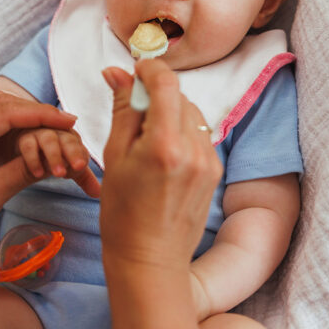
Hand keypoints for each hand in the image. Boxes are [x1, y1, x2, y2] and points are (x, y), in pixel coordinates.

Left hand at [0, 91, 78, 263]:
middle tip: (68, 122)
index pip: (7, 112)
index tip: (70, 119)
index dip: (42, 114)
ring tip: (55, 126)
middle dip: (37, 112)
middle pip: (3, 104)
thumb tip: (56, 157)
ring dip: (26, 116)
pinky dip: (14, 125)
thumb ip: (23, 170)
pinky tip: (33, 132)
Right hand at [16, 127, 100, 197]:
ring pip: (49, 140)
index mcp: (72, 137)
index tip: (81, 168)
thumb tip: (98, 193)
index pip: (80, 146)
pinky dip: (33, 159)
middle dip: (73, 153)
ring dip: (55, 156)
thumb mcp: (67, 166)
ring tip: (59, 174)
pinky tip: (37, 174)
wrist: (25, 145)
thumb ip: (83, 178)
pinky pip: (29, 145)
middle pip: (68, 140)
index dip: (80, 156)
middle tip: (78, 167)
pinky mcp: (24, 138)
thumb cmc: (50, 154)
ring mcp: (40, 133)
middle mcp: (58, 133)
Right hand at [99, 60, 222, 271]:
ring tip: (147, 140)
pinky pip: (199, 134)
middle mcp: (193, 149)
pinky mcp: (215, 171)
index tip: (134, 71)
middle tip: (131, 112)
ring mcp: (208, 161)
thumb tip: (117, 71)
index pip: (165, 83)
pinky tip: (163, 155)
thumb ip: (122, 109)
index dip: (148, 69)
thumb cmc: (122, 212)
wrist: (150, 259)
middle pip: (178, 96)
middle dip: (155, 94)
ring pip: (191, 113)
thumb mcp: (113, 156)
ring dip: (169, 113)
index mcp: (164, 145)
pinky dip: (181, 132)